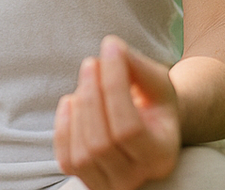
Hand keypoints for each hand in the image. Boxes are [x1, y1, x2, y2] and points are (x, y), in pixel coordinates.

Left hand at [54, 36, 182, 189]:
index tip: (111, 48)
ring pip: (82, 153)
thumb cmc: (153, 103)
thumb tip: (111, 48)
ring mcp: (109, 186)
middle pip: (101, 142)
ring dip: (79, 108)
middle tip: (91, 62)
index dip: (114, 85)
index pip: (128, 127)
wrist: (149, 129)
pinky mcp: (85, 180)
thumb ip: (138, 66)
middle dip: (91, 95)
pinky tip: (72, 102)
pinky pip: (66, 159)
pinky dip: (63, 127)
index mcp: (161, 156)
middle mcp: (136, 179)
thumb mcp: (158, 83)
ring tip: (87, 80)